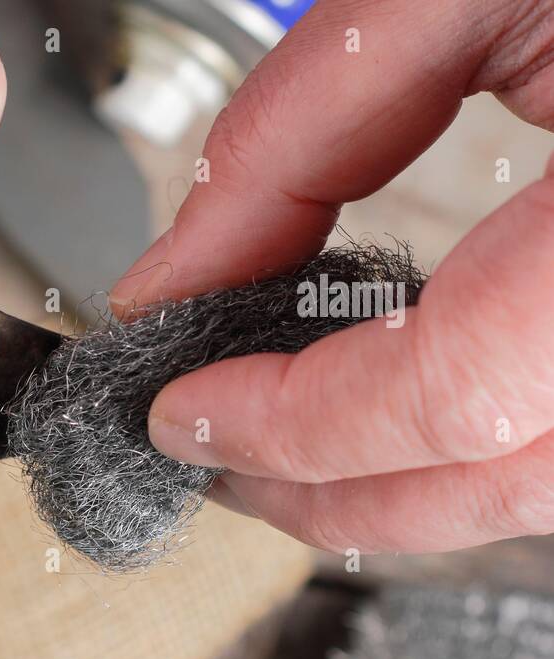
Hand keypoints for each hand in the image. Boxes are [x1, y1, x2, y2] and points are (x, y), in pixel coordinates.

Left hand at [110, 0, 553, 554]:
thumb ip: (302, 131)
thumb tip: (179, 277)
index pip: (454, 388)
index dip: (295, 426)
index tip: (184, 413)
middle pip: (504, 482)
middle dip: (326, 488)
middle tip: (214, 450)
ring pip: (545, 487)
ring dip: (398, 486)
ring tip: (284, 441)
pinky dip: (474, 450)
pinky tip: (392, 408)